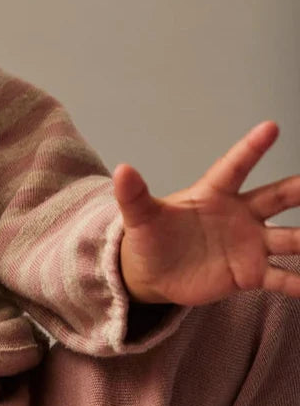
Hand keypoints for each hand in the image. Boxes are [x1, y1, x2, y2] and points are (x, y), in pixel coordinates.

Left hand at [114, 121, 299, 305]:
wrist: (153, 274)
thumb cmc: (150, 238)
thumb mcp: (139, 217)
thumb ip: (134, 195)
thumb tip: (122, 170)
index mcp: (213, 194)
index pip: (235, 167)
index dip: (251, 148)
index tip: (271, 127)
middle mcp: (239, 215)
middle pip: (278, 196)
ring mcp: (249, 244)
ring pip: (290, 238)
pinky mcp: (250, 273)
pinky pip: (282, 278)